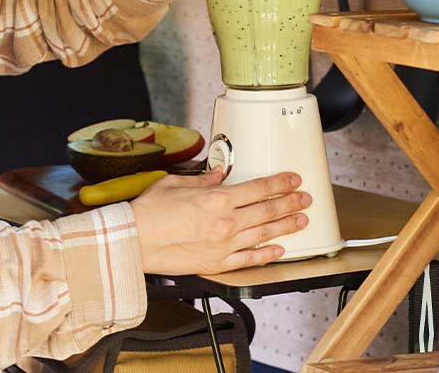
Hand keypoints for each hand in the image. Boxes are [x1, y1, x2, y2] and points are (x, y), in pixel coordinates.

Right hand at [129, 169, 312, 274]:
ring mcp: (223, 245)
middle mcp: (225, 222)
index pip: (258, 187)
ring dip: (286, 226)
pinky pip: (249, 260)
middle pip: (268, 210)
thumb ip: (201, 179)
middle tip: (304, 199)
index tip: (293, 179)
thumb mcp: (175, 183)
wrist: (134, 242)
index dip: (280, 182)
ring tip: (301, 221)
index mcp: (216, 198)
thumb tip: (216, 175)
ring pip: (264, 233)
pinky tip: (278, 249)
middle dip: (290, 202)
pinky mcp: (217, 264)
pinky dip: (266, 254)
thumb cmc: (149, 212)